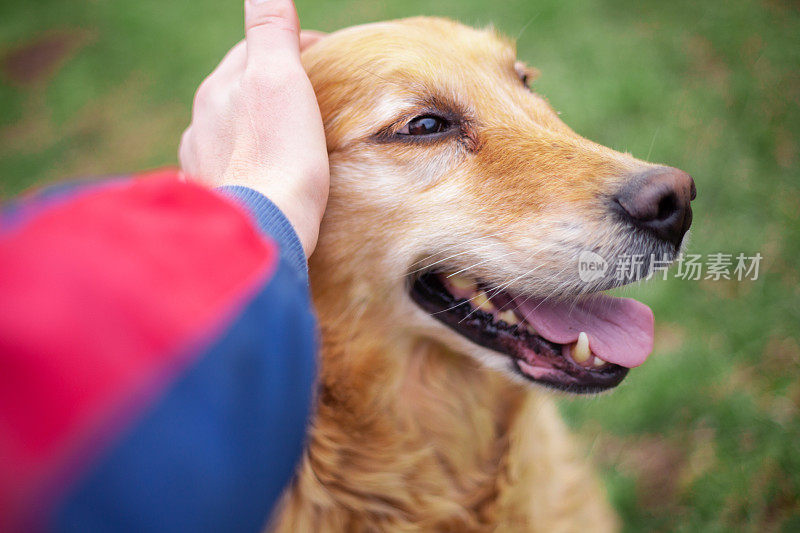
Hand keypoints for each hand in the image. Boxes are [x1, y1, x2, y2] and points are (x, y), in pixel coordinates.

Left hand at [179, 0, 327, 257]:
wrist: (264, 229)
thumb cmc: (278, 154)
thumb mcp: (279, 79)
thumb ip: (270, 30)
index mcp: (218, 88)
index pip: (253, 50)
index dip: (292, 46)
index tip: (325, 55)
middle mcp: (200, 123)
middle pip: (238, 90)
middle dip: (269, 85)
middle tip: (309, 93)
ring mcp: (202, 163)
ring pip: (229, 131)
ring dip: (253, 126)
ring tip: (286, 138)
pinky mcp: (214, 198)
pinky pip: (229, 169)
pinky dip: (245, 162)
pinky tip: (259, 175)